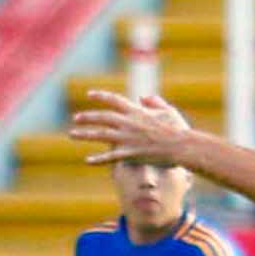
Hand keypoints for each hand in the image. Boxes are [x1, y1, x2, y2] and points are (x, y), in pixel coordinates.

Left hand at [69, 91, 191, 165]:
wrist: (182, 146)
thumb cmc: (178, 129)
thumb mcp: (168, 110)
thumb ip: (154, 101)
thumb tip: (142, 96)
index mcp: (137, 111)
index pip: (114, 100)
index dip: (100, 96)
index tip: (89, 95)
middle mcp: (128, 123)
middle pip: (102, 117)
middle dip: (88, 117)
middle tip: (76, 118)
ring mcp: (128, 139)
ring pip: (101, 135)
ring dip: (85, 134)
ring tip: (72, 134)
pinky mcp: (130, 154)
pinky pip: (110, 156)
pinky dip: (98, 159)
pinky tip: (87, 160)